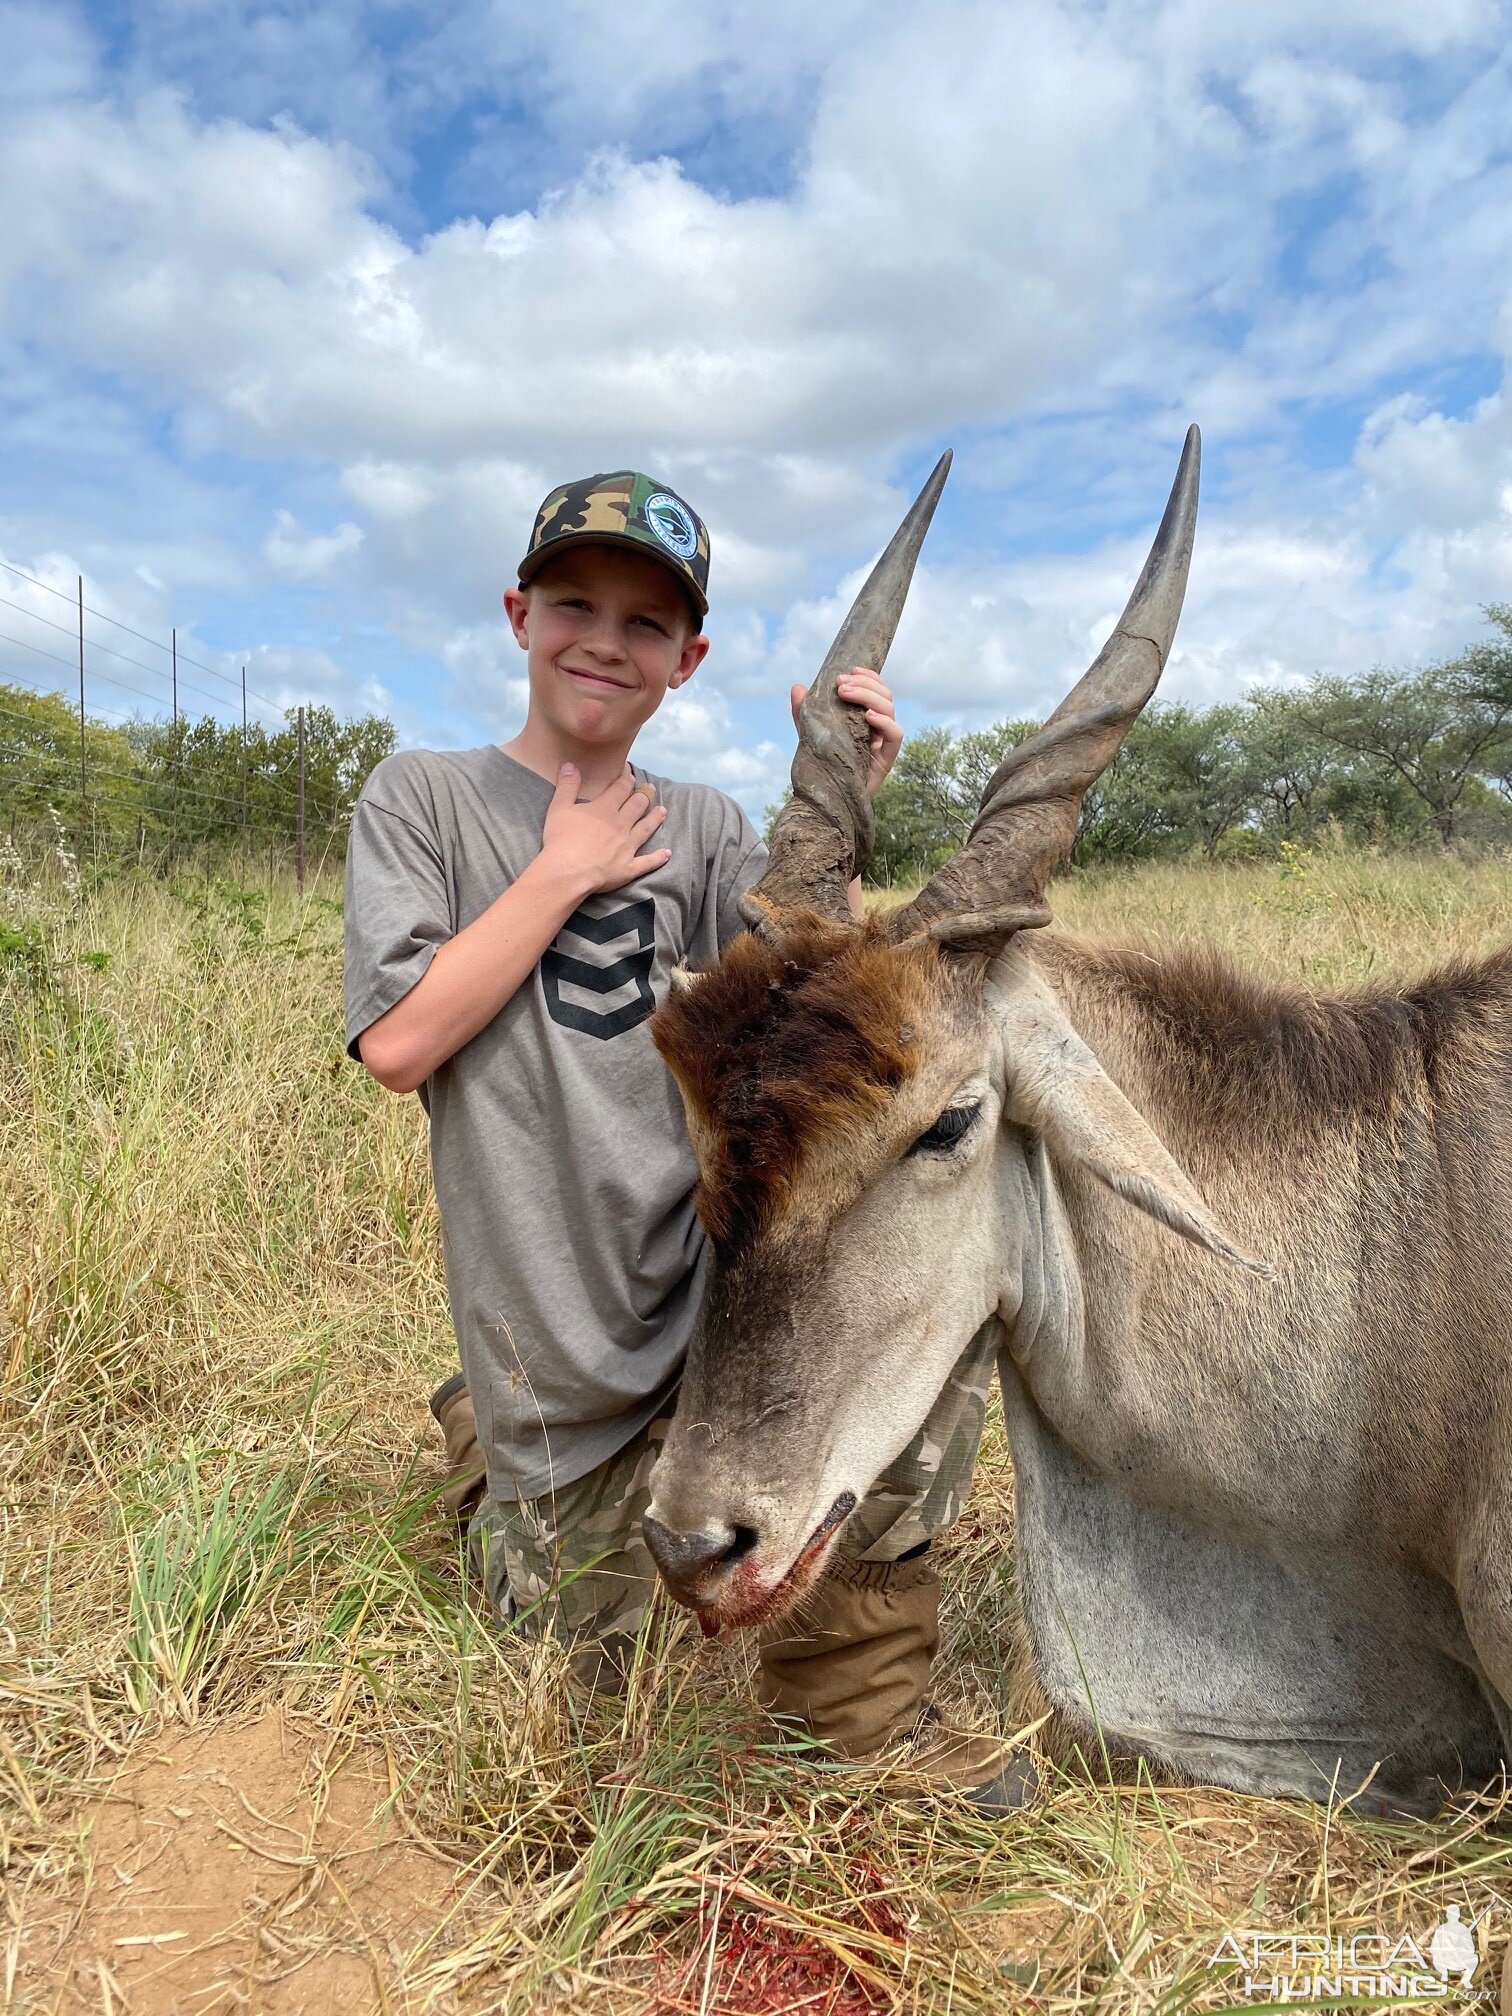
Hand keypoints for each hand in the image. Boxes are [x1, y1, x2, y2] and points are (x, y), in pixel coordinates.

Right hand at [539, 764, 669, 894]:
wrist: (567, 872)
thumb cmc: (560, 840)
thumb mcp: (558, 808)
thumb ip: (567, 785)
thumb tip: (570, 764)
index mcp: (605, 809)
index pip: (620, 789)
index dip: (627, 780)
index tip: (631, 776)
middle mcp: (620, 825)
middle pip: (637, 806)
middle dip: (644, 795)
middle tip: (650, 789)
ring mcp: (627, 846)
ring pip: (646, 828)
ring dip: (655, 818)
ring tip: (663, 811)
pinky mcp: (628, 868)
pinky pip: (648, 862)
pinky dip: (658, 858)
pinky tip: (667, 853)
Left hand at [790, 667, 903, 795]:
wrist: (826, 800)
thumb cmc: (823, 766)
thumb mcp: (810, 736)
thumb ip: (804, 714)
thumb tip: (797, 687)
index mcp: (865, 718)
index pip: (875, 689)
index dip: (867, 677)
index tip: (849, 670)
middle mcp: (878, 728)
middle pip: (884, 695)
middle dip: (864, 684)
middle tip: (840, 684)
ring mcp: (883, 743)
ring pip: (890, 710)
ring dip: (869, 696)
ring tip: (847, 694)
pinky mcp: (886, 759)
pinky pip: (895, 735)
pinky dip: (885, 722)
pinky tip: (869, 716)